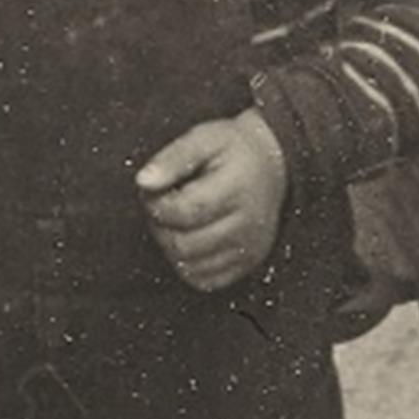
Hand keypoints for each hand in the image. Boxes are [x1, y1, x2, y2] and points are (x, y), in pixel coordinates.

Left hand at [136, 108, 289, 290]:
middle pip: (184, 244)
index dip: (156, 206)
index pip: (184, 211)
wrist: (274, 163)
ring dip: (171, 247)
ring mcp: (250, 248)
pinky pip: (205, 280)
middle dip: (160, 227)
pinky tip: (190, 239)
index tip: (152, 191)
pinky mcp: (249, 263)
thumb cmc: (234, 150)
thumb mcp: (203, 138)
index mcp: (237, 188)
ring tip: (175, 221)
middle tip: (161, 206)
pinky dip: (189, 265)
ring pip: (190, 266)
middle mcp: (249, 223)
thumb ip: (172, 159)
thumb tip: (143, 182)